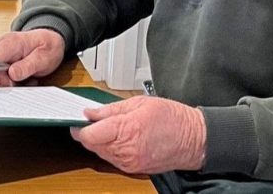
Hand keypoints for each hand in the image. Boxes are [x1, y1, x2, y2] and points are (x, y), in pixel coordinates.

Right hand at [0, 29, 64, 86]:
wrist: (50, 40)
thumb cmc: (47, 45)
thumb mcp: (43, 57)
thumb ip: (27, 66)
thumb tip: (12, 74)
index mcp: (9, 44)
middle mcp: (0, 48)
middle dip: (7, 83)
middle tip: (24, 82)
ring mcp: (0, 55)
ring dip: (12, 82)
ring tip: (28, 78)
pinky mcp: (1, 62)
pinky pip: (2, 77)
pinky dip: (13, 81)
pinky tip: (25, 77)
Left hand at [70, 96, 205, 173]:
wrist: (195, 139)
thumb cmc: (172, 118)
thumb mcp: (139, 103)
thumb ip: (110, 109)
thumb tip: (89, 113)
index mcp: (127, 130)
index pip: (89, 136)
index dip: (79, 128)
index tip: (77, 120)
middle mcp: (126, 150)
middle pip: (92, 145)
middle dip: (88, 133)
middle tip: (92, 121)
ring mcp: (130, 162)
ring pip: (100, 153)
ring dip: (99, 141)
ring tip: (109, 128)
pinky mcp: (134, 169)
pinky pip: (112, 159)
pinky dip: (110, 149)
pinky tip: (118, 138)